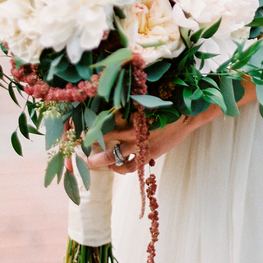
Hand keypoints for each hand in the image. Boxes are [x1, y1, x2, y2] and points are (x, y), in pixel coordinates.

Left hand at [84, 107, 220, 172]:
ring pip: (111, 156)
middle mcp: (130, 128)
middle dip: (87, 142)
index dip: (87, 122)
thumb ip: (129, 99)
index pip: (101, 117)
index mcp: (128, 111)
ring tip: (89, 161)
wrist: (187, 116)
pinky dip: (120, 169)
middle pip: (101, 137)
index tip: (75, 125)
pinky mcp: (147, 154)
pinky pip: (129, 166)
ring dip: (98, 160)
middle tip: (78, 145)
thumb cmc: (167, 101)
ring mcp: (138, 143)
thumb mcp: (147, 96)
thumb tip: (113, 93)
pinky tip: (115, 167)